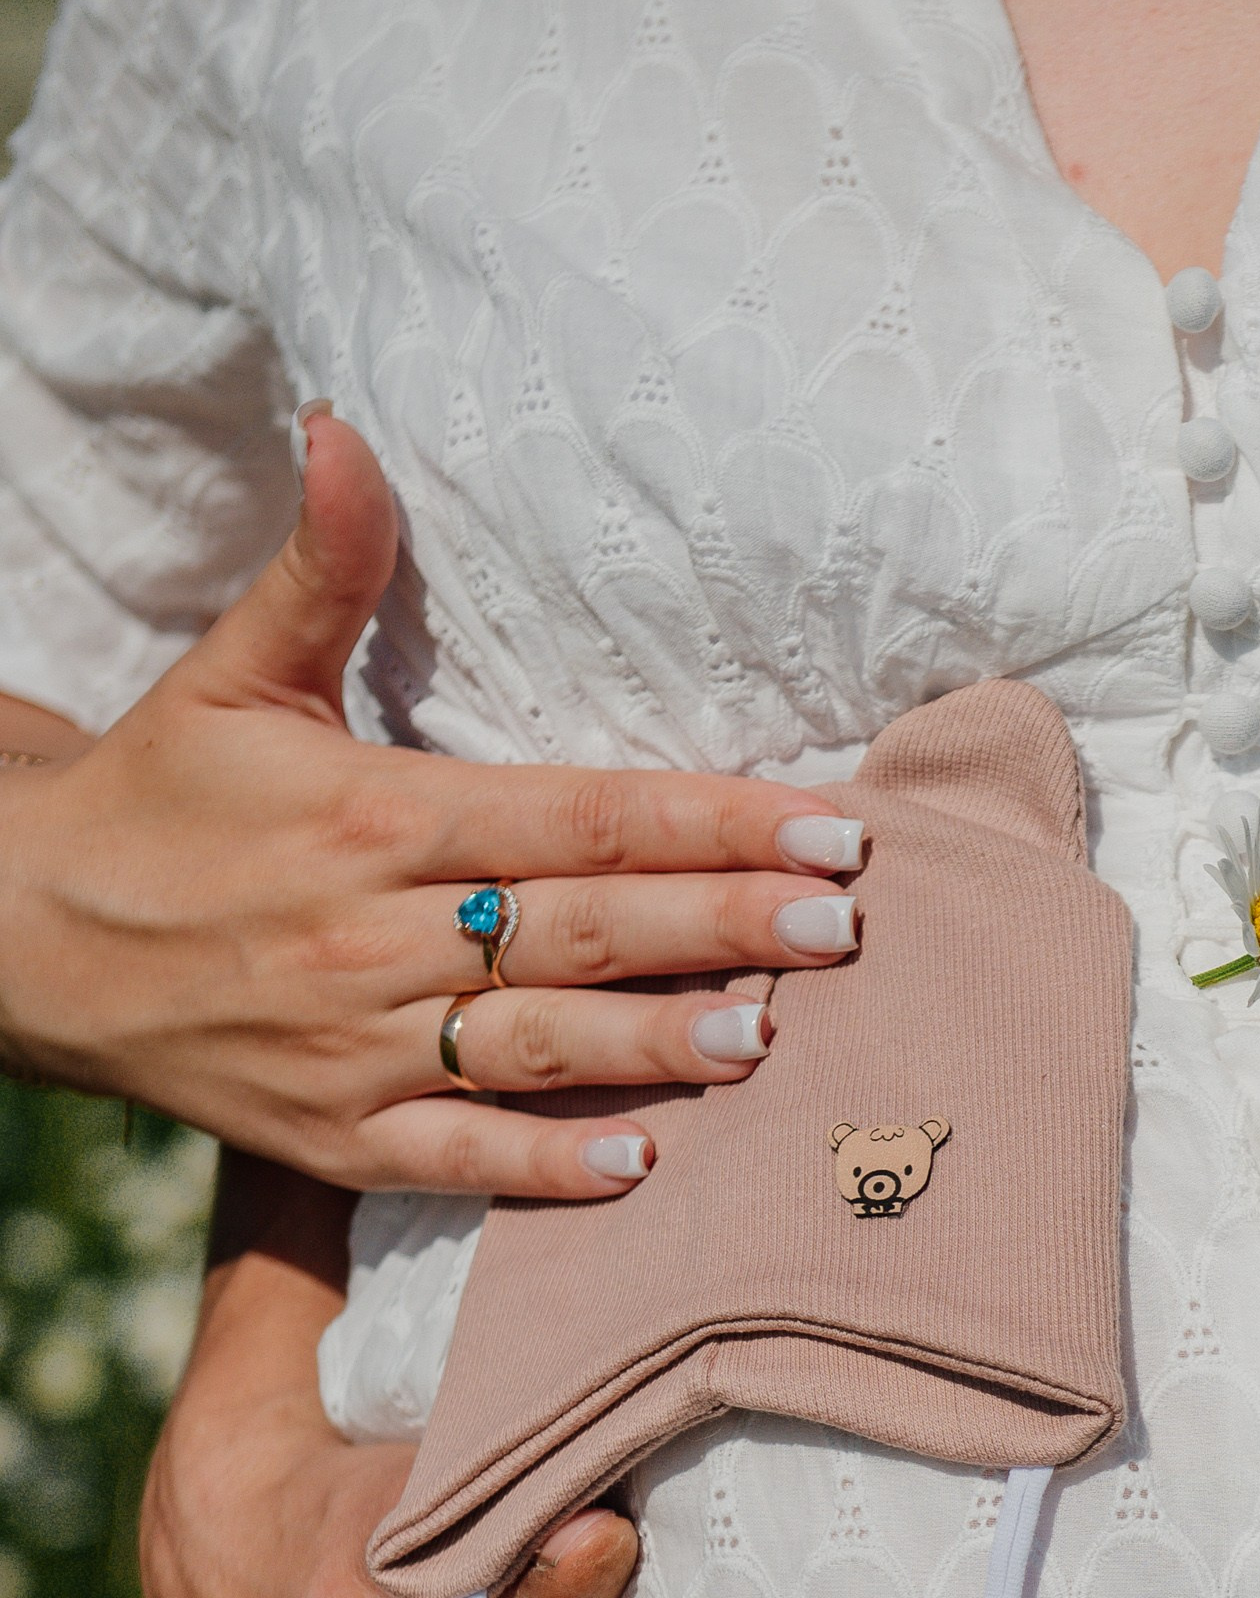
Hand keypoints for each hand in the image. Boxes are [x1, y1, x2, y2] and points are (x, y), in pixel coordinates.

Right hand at [0, 411, 866, 1194]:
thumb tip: (344, 428)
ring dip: (658, 1047)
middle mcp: (378, 936)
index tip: (822, 824)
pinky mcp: (335, 1138)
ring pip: (538, 1048)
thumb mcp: (234, 672)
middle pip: (583, 930)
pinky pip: (458, 1159)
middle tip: (839, 926)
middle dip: (721, 926)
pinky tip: (642, 1166)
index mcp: (377, 817)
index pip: (581, 817)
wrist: (20, 937)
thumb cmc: (158, 798)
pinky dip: (546, 1169)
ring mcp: (358, 1049)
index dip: (708, 820)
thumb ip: (320, 568)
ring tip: (768, 1038)